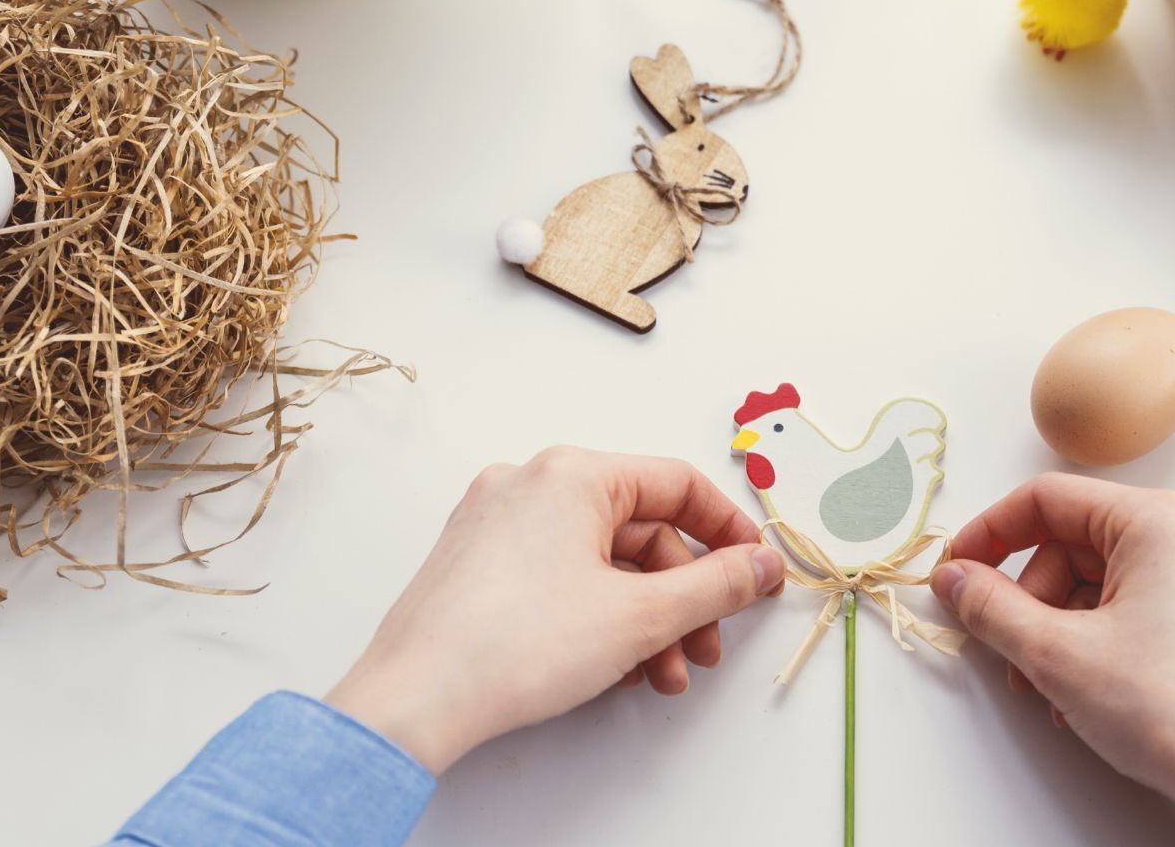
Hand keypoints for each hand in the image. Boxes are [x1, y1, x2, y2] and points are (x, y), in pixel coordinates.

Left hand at [325, 447, 783, 773]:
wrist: (415, 701)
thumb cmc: (513, 647)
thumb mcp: (641, 616)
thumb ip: (716, 586)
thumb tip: (759, 566)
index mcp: (571, 473)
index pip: (677, 484)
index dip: (728, 531)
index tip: (754, 572)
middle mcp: (529, 484)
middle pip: (640, 530)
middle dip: (682, 598)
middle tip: (705, 646)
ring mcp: (496, 523)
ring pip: (600, 562)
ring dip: (643, 619)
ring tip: (659, 675)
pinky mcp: (476, 564)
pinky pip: (560, 577)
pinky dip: (597, 616)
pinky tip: (613, 667)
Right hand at [930, 474, 1174, 837]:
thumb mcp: (1057, 654)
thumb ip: (991, 607)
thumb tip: (955, 580)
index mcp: (1160, 520)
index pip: (1048, 500)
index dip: (989, 535)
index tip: (955, 573)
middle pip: (1075, 544)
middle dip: (1030, 600)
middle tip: (1008, 650)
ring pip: (1104, 582)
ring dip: (1060, 630)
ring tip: (1050, 688)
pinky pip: (1139, 607)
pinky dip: (1100, 641)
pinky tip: (1087, 695)